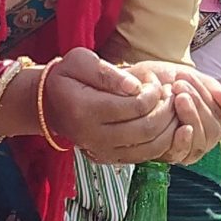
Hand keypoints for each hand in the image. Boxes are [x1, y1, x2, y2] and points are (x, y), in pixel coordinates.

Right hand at [41, 49, 177, 163]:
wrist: (50, 105)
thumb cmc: (67, 78)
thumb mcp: (80, 61)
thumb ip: (107, 72)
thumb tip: (135, 87)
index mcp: (85, 110)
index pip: (136, 106)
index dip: (154, 91)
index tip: (153, 80)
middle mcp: (93, 136)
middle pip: (146, 128)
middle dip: (166, 109)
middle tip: (169, 93)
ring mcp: (101, 151)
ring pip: (150, 147)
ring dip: (169, 127)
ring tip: (170, 107)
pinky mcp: (109, 158)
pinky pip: (144, 156)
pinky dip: (162, 142)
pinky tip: (163, 124)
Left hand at [126, 59, 220, 161]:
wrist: (133, 85)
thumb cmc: (161, 80)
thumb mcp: (188, 78)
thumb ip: (210, 87)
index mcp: (210, 117)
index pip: (218, 114)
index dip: (206, 97)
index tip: (187, 79)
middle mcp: (200, 135)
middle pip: (212, 130)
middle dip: (199, 107)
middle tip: (181, 88)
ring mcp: (186, 147)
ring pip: (201, 142)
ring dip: (192, 118)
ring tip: (178, 98)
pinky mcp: (169, 155)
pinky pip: (183, 155)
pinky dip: (185, 142)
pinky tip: (182, 128)